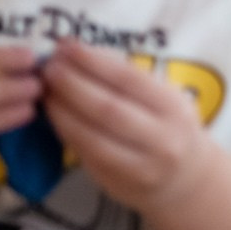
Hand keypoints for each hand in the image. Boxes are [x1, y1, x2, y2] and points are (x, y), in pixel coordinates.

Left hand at [42, 40, 215, 217]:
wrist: (185, 179)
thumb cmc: (169, 127)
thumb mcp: (163, 98)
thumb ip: (128, 79)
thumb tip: (77, 52)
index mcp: (174, 107)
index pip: (128, 79)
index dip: (93, 61)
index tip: (67, 47)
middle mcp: (161, 137)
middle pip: (107, 107)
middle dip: (72, 84)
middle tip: (48, 68)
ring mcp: (140, 165)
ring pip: (91, 135)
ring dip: (61, 110)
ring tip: (45, 91)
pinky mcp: (117, 182)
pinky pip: (85, 153)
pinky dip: (65, 131)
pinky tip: (53, 116)